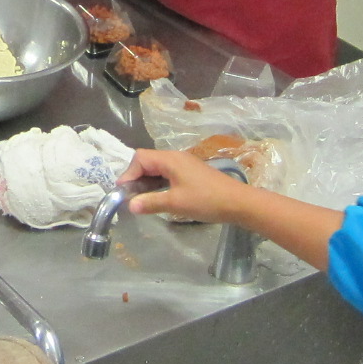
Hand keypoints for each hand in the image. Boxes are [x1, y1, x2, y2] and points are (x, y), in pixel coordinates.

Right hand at [121, 147, 254, 224]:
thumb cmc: (206, 200)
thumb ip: (150, 202)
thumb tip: (130, 205)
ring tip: (142, 199)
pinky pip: (168, 173)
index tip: (124, 193)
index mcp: (170, 159)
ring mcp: (184, 164)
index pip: (140, 158)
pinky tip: (159, 197)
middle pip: (147, 161)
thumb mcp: (175, 203)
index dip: (128, 174)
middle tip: (131, 197)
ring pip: (157, 168)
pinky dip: (158, 183)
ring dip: (147, 182)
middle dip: (136, 177)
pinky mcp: (191, 173)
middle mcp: (176, 157)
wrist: (238, 203)